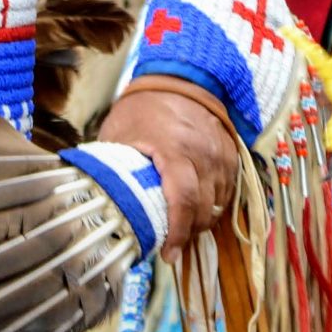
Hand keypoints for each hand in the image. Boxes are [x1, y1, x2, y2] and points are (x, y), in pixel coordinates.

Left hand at [99, 81, 240, 260]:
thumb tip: (100, 202)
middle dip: (188, 234)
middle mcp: (203, 153)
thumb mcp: (119, 133)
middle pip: (204, 209)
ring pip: (218, 203)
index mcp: (174, 148)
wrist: (180, 76)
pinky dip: (214, 203)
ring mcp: (221, 153)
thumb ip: (114, 167)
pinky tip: (197, 207)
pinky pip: (227, 190)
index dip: (177, 233)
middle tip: (170, 246)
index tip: (167, 254)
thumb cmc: (144, 107)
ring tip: (182, 227)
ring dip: (201, 220)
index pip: (183, 200)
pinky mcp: (231, 153)